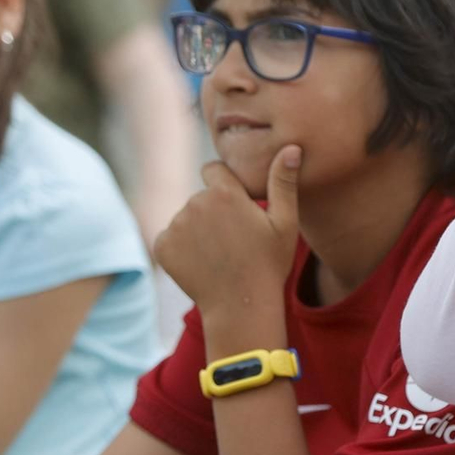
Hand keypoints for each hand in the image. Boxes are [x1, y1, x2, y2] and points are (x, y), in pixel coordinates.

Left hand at [154, 146, 300, 321]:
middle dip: (213, 212)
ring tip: (220, 255)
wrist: (241, 307)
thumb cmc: (269, 265)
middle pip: (201, 197)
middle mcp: (195, 203)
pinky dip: (182, 249)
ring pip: (186, 218)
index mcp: (224, 192)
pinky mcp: (162, 246)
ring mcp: (175, 225)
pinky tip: (202, 264)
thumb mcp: (285, 223)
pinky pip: (171, 238)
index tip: (236, 207)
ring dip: (198, 231)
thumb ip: (283, 182)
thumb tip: (291, 148)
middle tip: (234, 241)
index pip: (213, 170)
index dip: (225, 186)